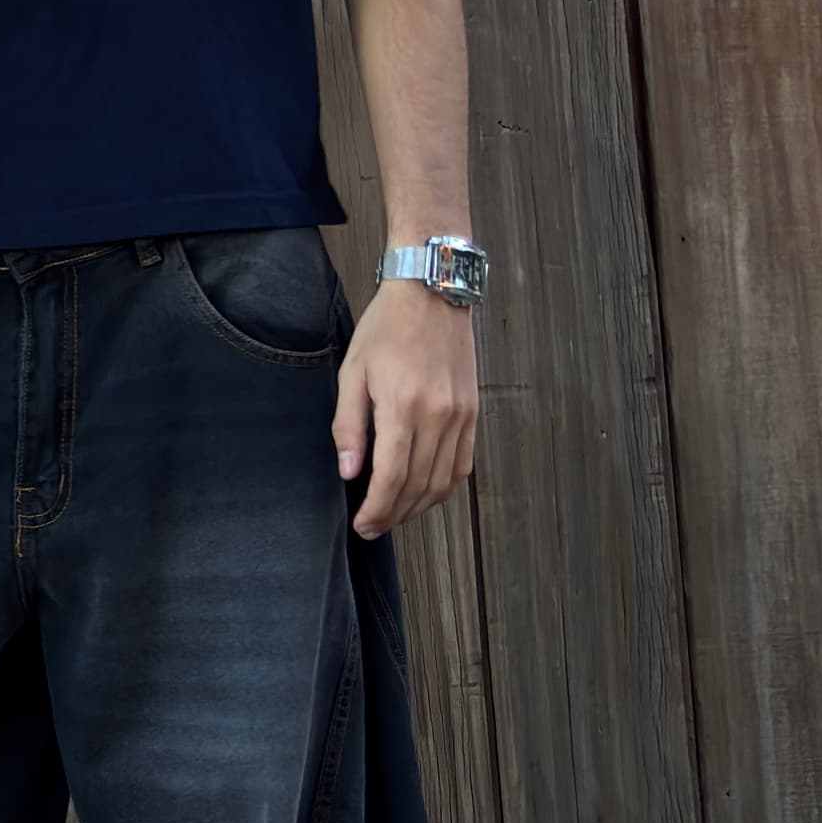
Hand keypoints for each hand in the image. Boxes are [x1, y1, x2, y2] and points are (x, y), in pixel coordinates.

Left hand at [335, 281, 475, 539]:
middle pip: (419, 486)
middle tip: (373, 528)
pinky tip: (424, 493)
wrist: (432, 294)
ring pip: (443, 481)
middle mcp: (438, 416)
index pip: (392, 476)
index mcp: (403, 406)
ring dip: (419, 507)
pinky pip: (462, 464)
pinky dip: (444, 486)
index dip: (377, 508)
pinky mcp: (472, 413)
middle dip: (394, 515)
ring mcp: (460, 416)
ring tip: (394, 516)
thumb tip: (349, 471)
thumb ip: (349, 425)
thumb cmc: (386, 328)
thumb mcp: (353, 371)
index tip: (363, 525)